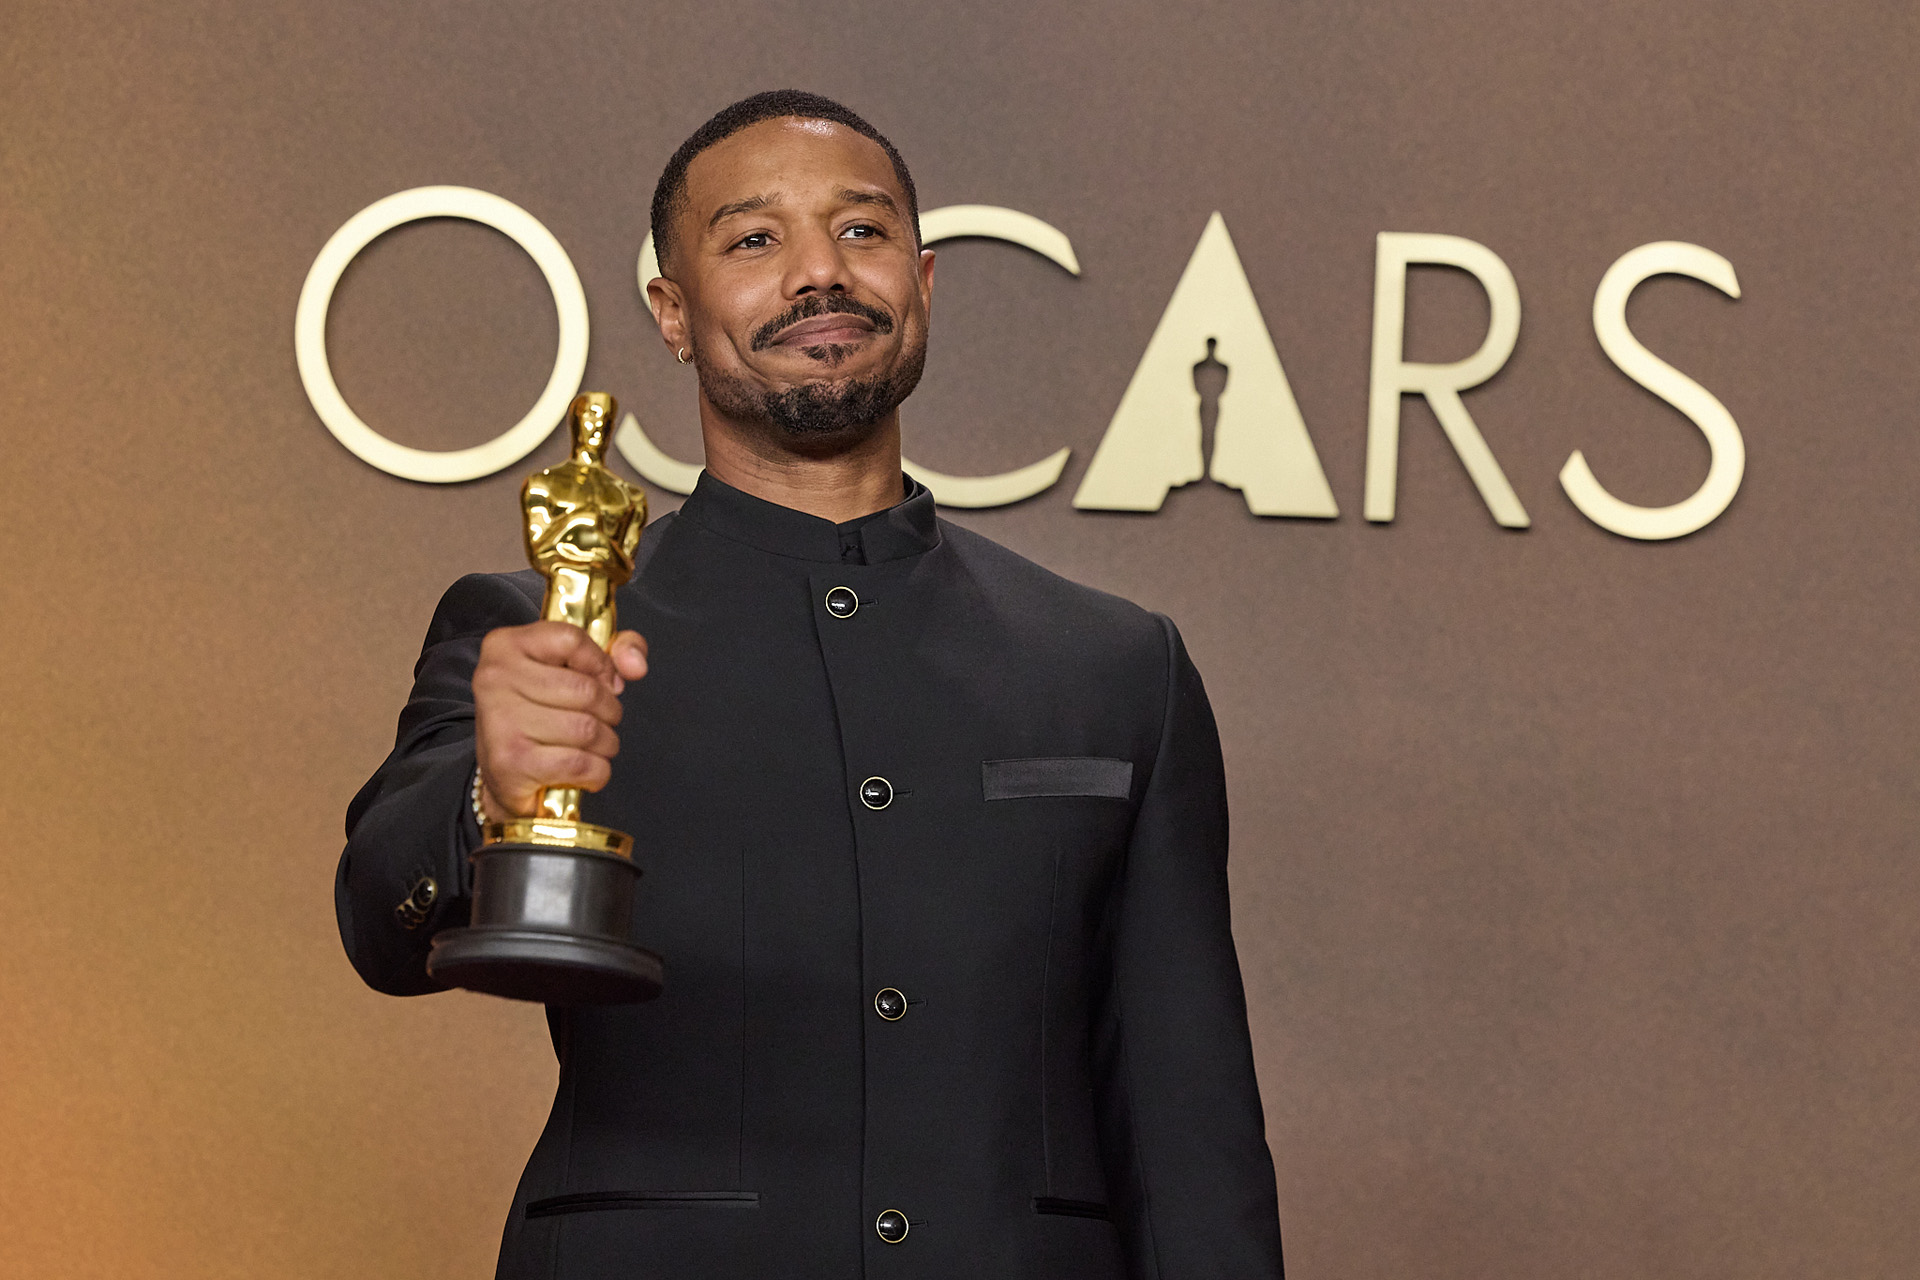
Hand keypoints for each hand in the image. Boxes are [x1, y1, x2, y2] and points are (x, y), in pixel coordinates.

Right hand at [471, 623, 648, 820]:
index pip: (571, 639)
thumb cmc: (540, 716)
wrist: (505, 776)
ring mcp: (500, 721)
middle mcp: (495, 679)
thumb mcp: (573, 668)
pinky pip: (580, 763)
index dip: (601, 664)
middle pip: (586, 690)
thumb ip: (616, 650)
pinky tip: (586, 770)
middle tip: (600, 722)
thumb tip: (636, 665)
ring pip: (587, 729)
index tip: (603, 682)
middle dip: (609, 712)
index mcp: (506, 645)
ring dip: (605, 744)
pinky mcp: (510, 762)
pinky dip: (596, 771)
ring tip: (593, 748)